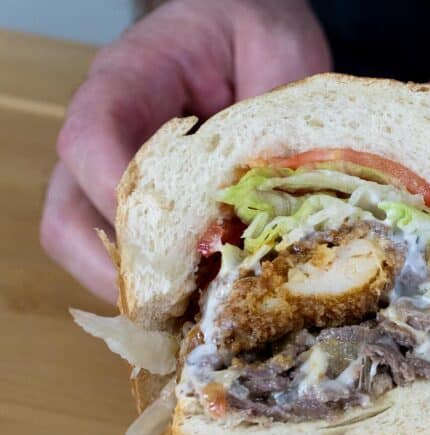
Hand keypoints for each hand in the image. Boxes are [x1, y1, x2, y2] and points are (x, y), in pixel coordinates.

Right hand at [40, 0, 330, 301]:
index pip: (90, 140)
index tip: (169, 244)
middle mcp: (104, 137)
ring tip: (190, 319)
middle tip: (180, 307)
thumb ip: (267, 116)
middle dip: (120, 272)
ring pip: (82, 251)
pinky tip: (198, 311)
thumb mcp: (277, 51)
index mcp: (128, 82)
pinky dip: (151, 297)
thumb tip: (267, 200)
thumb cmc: (259, 36)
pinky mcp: (134, 212)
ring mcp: (108, 179)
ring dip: (133, 294)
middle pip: (67, 217)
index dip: (116, 196)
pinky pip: (116, 265)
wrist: (254, 35)